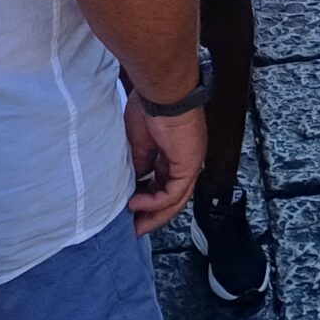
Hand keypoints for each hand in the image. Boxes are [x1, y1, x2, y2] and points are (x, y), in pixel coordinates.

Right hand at [124, 98, 203, 234]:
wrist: (162, 91)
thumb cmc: (149, 106)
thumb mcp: (138, 141)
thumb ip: (139, 162)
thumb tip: (133, 183)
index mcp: (174, 152)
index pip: (163, 183)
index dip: (148, 199)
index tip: (129, 209)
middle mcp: (185, 160)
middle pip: (171, 197)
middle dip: (152, 215)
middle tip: (133, 228)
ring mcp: (190, 164)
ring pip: (176, 201)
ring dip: (154, 215)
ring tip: (134, 224)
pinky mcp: (190, 166)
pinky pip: (174, 194)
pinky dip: (155, 203)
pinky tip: (136, 204)